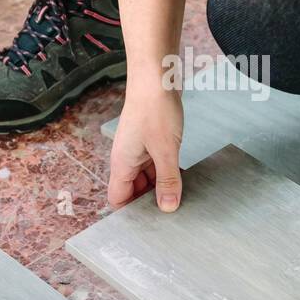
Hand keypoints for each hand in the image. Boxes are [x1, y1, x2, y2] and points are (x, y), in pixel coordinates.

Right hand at [107, 88, 183, 211]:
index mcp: (122, 164)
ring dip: (161, 185)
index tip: (151, 223)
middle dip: (149, 201)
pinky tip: (182, 175)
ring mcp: (138, 149)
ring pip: (146, 177)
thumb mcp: (166, 151)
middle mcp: (126, 158)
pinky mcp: (150, 140)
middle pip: (133, 190)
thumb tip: (168, 208)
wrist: (157, 76)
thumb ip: (168, 181)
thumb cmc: (155, 109)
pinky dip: (166, 171)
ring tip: (180, 195)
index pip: (118, 199)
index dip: (130, 213)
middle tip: (172, 211)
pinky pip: (155, 164)